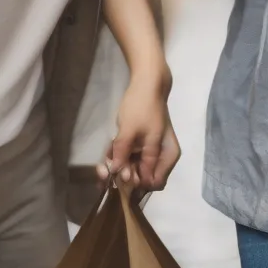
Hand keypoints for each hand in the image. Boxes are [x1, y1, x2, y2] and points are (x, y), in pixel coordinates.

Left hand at [97, 69, 180, 192]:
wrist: (147, 82)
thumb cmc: (141, 106)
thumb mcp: (129, 130)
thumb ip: (123, 154)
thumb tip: (117, 176)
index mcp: (165, 156)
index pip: (151, 183)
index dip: (133, 185)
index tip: (114, 181)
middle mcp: (162, 157)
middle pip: (143, 177)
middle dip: (122, 176)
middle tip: (103, 172)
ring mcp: (153, 150)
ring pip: (135, 168)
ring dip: (119, 167)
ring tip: (101, 166)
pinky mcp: (144, 144)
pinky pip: (132, 157)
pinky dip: (120, 157)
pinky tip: (107, 155)